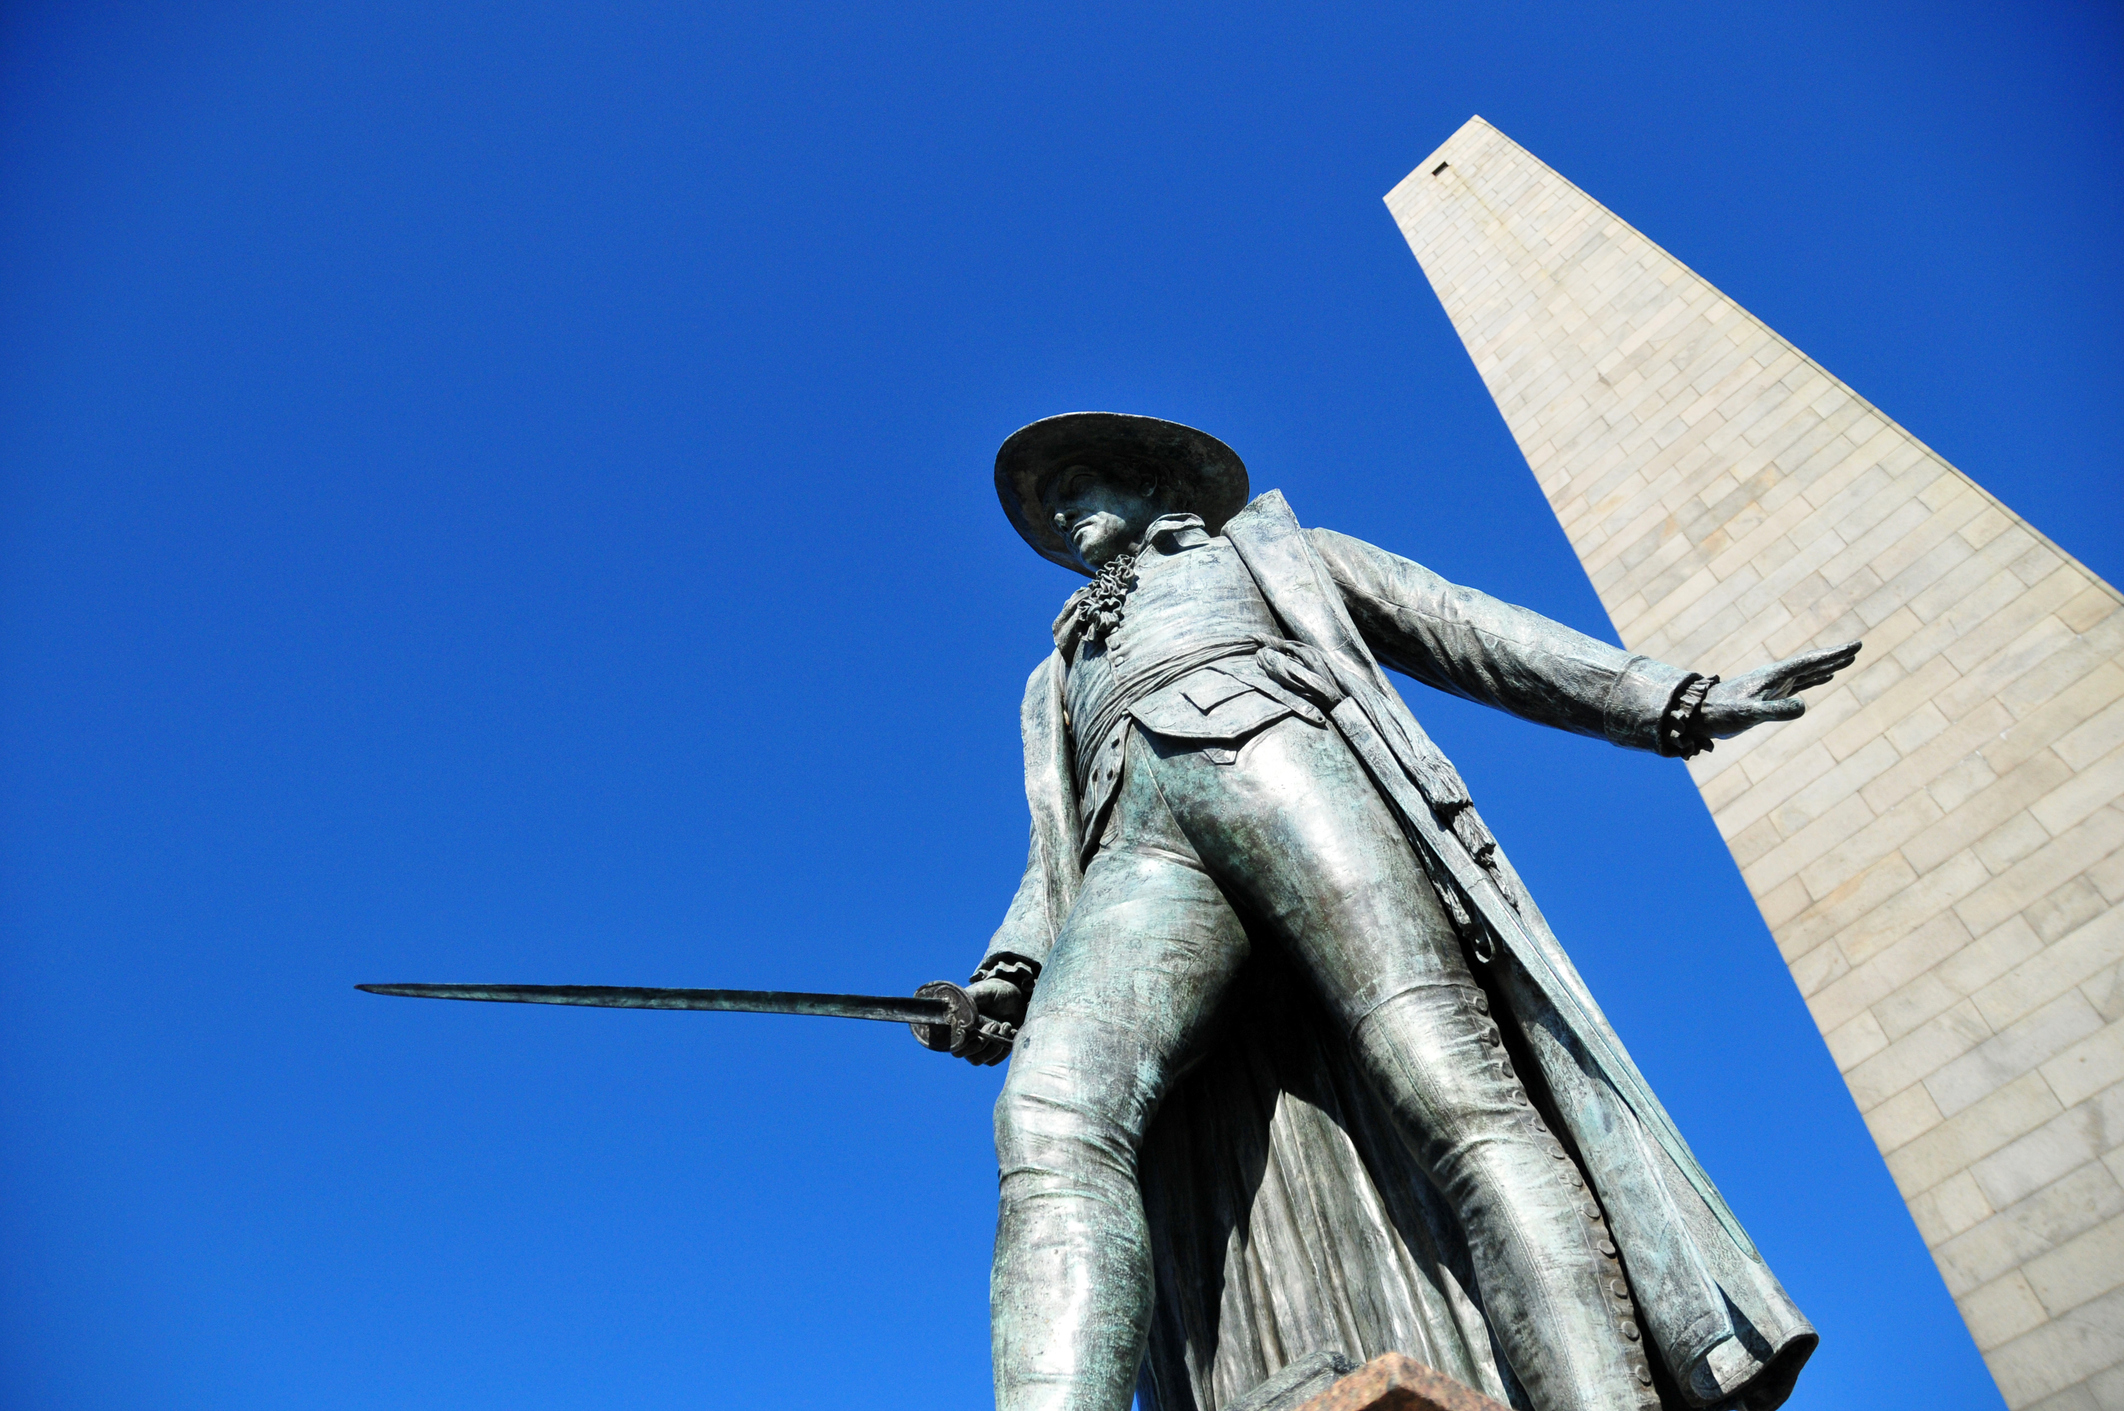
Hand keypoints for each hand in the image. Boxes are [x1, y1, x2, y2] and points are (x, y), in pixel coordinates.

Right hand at [958, 977, 1027, 1065]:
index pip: (955, 1046)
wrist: (1015, 995)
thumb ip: (970, 999)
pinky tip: (1011, 1032)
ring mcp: (980, 1046)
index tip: (978, 1030)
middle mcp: (967, 1038)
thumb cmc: (994, 991)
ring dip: (996, 1046)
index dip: (967, 1043)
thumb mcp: (982, 991)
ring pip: (981, 1060)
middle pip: (969, 1057)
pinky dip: (1004, 1049)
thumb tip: (955, 1010)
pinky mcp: (992, 1050)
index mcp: (960, 1025)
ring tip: (1005, 1025)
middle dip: (984, 1044)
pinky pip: (993, 1061)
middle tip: (995, 1024)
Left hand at [1693, 640, 1861, 742]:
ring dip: (1828, 665)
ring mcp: (1773, 685)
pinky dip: (1815, 679)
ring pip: (1807, 672)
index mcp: (1773, 676)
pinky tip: (1825, 678)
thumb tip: (1804, 706)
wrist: (1699, 714)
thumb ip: (1775, 710)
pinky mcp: (1770, 695)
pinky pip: (1799, 684)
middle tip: (1857, 647)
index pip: (1809, 662)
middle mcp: (1775, 677)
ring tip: (1848, 659)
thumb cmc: (1721, 714)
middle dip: (1834, 656)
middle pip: (1811, 664)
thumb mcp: (1749, 713)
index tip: (1855, 646)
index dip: (1833, 655)